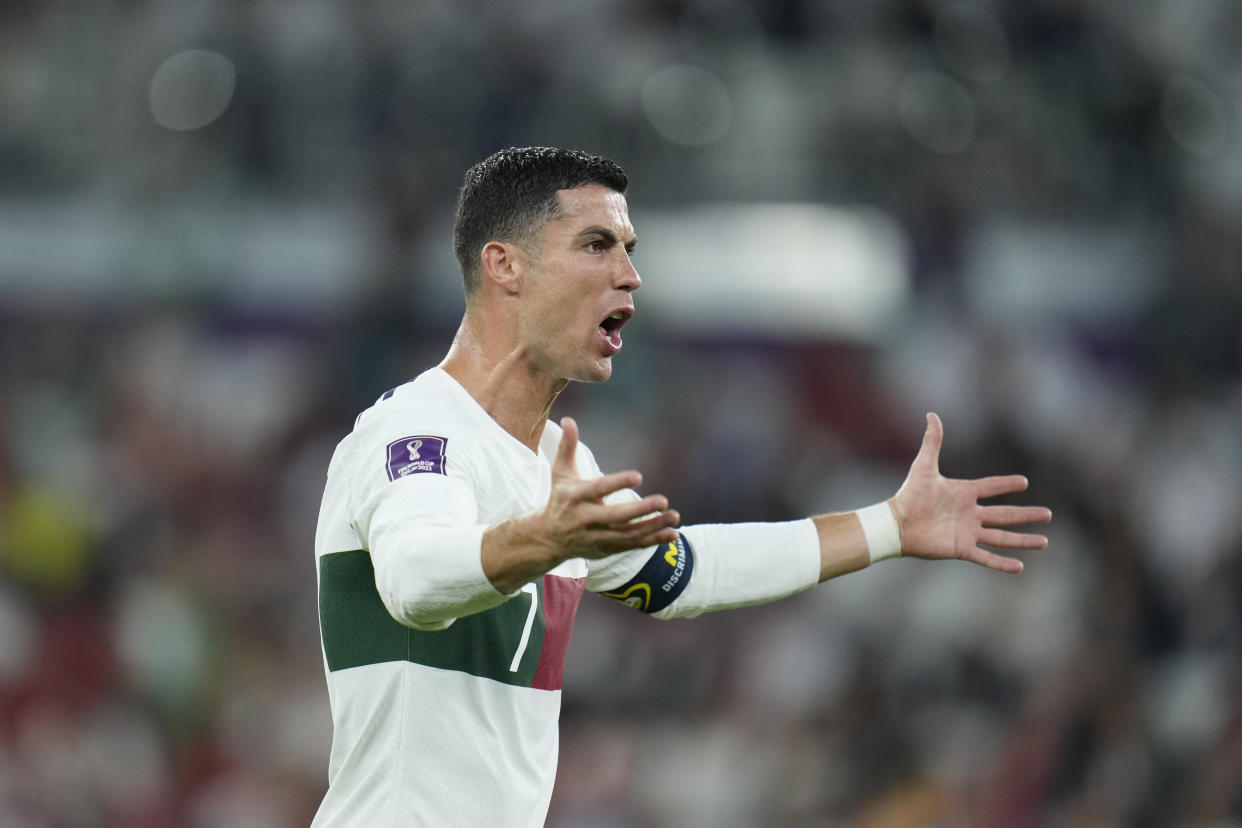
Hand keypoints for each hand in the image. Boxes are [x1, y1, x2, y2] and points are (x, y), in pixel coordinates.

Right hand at [486, 417, 680, 592]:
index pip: (599, 489)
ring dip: (653, 527)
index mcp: (576, 497)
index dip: (618, 483)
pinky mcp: (606, 549)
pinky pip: (632, 545)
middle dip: (640, 510)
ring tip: (674, 516)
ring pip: (628, 534)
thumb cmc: (560, 499)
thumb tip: (568, 418)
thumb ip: (567, 446)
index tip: (638, 476)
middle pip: (616, 516)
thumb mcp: (560, 472)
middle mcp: (586, 518)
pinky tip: (672, 534)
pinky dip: (653, 541)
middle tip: (663, 501)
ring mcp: (597, 536)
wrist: (548, 538)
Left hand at [889, 413, 1051, 572]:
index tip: (1024, 482)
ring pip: (1002, 537)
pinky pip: (986, 557)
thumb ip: (932, 442)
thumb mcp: (924, 466)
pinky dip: (1002, 563)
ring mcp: (967, 532)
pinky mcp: (961, 549)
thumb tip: (932, 414)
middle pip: (1005, 515)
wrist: (897, 523)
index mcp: (964, 494)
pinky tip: (1019, 566)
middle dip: (1027, 515)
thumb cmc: (909, 495)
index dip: (1007, 484)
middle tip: (1048, 514)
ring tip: (1044, 542)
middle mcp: (969, 514)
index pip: (992, 487)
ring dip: (1023, 540)